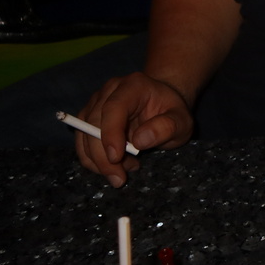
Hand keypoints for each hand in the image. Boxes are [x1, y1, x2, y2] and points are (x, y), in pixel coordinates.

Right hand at [74, 72, 193, 187]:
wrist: (162, 104)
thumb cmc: (172, 112)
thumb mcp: (181, 121)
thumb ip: (167, 128)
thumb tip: (139, 141)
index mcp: (133, 86)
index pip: (114, 108)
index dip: (110, 134)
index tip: (116, 158)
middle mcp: (110, 91)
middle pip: (93, 124)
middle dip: (102, 156)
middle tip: (120, 178)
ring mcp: (96, 103)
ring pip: (84, 135)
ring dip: (99, 160)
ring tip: (126, 168)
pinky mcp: (88, 117)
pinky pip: (82, 142)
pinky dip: (94, 160)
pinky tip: (116, 165)